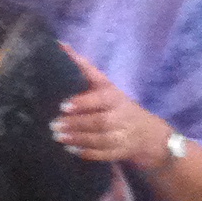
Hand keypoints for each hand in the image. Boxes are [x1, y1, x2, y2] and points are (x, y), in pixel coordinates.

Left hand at [53, 47, 169, 169]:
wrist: (149, 134)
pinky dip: (88, 153)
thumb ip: (85, 68)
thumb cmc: (117, 104)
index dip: (83, 103)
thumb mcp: (106, 85)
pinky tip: (70, 150)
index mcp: (116, 98)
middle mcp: (122, 117)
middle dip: (76, 124)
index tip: (63, 105)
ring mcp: (123, 136)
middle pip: (100, 122)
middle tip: (53, 124)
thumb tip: (60, 45)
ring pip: (101, 139)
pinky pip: (105, 154)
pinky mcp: (121, 152)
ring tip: (57, 137)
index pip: (102, 99)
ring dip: (78, 139)